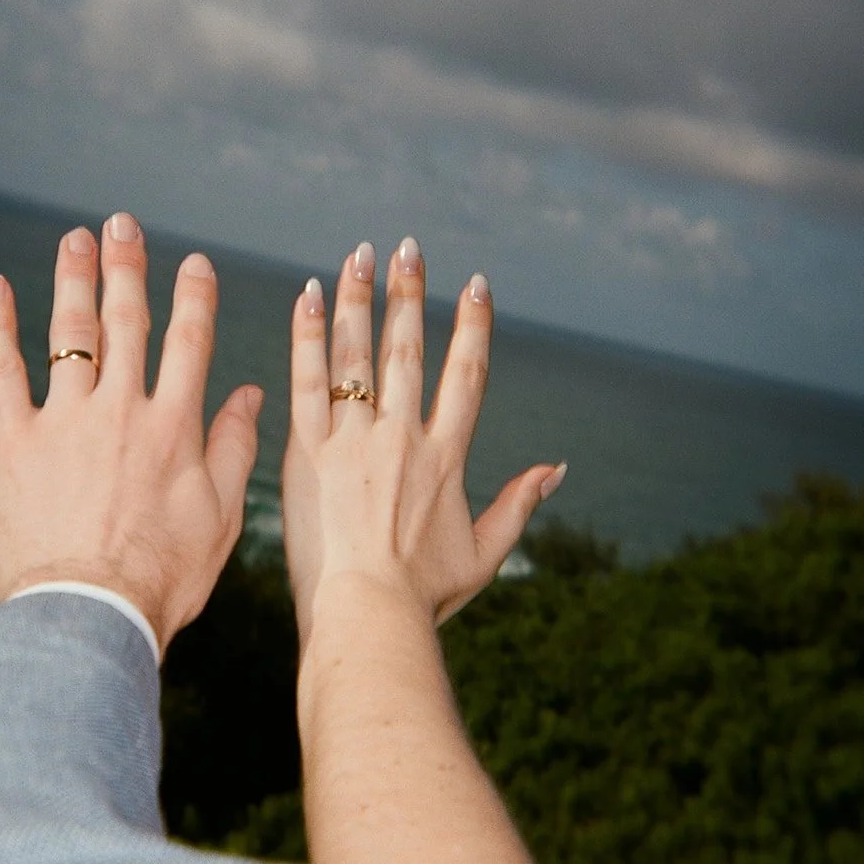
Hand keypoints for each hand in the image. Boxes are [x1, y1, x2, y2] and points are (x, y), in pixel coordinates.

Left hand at [0, 212, 262, 649]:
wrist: (89, 614)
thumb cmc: (163, 577)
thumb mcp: (220, 517)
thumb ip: (235, 448)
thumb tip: (253, 393)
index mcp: (175, 426)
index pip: (189, 343)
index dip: (193, 297)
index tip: (193, 262)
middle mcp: (122, 410)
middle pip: (126, 323)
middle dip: (126, 269)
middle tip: (122, 224)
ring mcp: (65, 422)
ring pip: (70, 335)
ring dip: (73, 280)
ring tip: (74, 239)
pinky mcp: (15, 442)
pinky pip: (3, 372)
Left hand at [281, 236, 563, 639]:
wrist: (367, 616)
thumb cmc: (423, 596)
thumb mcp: (485, 554)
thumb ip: (519, 505)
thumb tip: (558, 468)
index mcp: (446, 458)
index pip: (465, 375)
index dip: (472, 325)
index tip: (474, 285)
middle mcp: (402, 438)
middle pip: (407, 350)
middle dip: (409, 293)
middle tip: (406, 247)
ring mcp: (353, 442)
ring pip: (355, 355)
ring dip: (358, 299)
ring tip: (358, 255)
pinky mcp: (307, 453)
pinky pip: (306, 383)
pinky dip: (306, 337)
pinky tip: (306, 296)